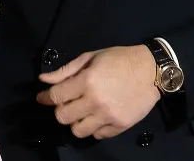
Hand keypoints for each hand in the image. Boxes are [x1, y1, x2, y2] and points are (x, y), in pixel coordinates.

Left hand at [36, 46, 159, 139]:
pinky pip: (98, 135)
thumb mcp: (91, 57)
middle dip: (60, 110)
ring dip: (76, 122)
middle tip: (66, 103)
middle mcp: (95, 101)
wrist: (151, 71)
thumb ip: (66, 70)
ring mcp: (108, 116)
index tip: (41, 97)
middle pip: (63, 117)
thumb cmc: (119, 59)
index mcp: (87, 81)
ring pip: (78, 131)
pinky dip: (94, 128)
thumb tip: (44, 79)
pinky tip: (97, 116)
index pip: (56, 96)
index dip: (45, 97)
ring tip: (82, 112)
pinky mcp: (120, 126)